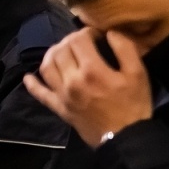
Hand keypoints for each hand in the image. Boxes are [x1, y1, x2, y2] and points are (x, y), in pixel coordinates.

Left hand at [23, 29, 153, 146]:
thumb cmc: (134, 104)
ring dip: (52, 54)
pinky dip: (32, 83)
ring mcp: (62, 94)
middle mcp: (72, 80)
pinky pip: (40, 94)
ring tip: (63, 51)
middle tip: (83, 42)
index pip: (79, 39)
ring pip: (47, 66)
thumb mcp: (139, 74)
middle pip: (61, 50)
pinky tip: (29, 76)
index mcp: (92, 70)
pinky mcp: (59, 107)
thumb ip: (125, 49)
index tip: (97, 35)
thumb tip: (110, 32)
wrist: (125, 137)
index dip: (87, 32)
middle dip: (70, 40)